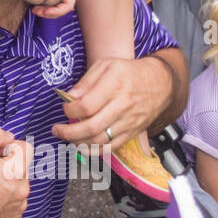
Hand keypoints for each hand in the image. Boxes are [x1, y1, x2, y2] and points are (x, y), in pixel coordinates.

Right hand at [0, 125, 31, 217]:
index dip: (10, 147)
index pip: (26, 149)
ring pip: (20, 185)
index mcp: (13, 170)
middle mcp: (21, 189)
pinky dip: (6, 198)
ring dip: (8, 182)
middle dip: (8, 165)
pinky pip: (16, 201)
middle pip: (22, 167)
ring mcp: (19, 206)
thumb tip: (10, 137)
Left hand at [52, 55, 169, 149]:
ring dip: (79, 143)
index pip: (86, 106)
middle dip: (68, 132)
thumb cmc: (130, 72)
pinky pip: (112, 148)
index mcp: (114, 86)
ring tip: (67, 138)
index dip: (70, 111)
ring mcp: (128, 122)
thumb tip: (70, 97)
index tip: (65, 109)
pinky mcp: (132, 132)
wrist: (161, 83)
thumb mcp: (107, 65)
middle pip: (91, 127)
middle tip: (57, 130)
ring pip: (100, 141)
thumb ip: (86, 81)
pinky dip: (95, 152)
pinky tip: (82, 148)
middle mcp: (122, 106)